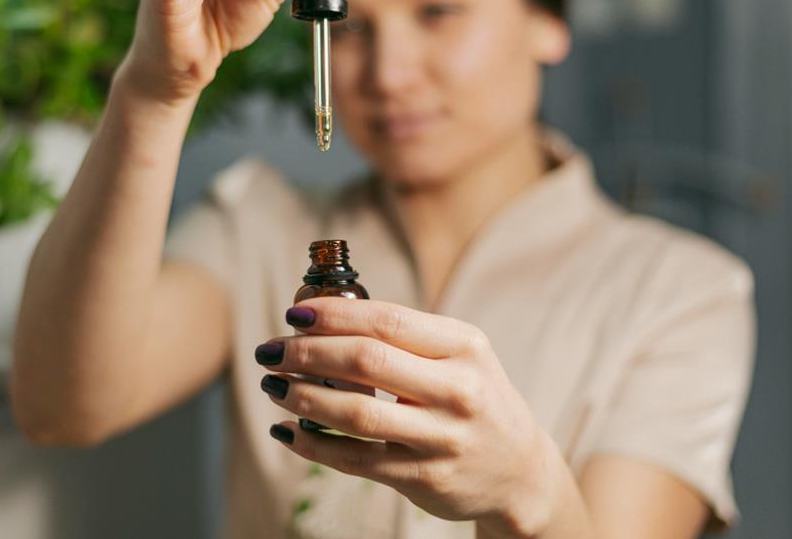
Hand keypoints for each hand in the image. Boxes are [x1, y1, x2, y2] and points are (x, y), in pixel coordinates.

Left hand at [254, 297, 558, 533]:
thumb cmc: (475, 398)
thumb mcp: (459, 355)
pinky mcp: (426, 478)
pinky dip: (314, 444)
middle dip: (307, 352)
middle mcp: (458, 390)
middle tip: (272, 350)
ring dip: (303, 396)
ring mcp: (443, 438)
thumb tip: (319, 315)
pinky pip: (357, 459)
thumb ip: (403, 337)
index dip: (334, 314)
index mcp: (464, 346)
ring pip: (356, 413)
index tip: (296, 313)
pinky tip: (287, 430)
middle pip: (366, 362)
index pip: (388, 321)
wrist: (520, 470)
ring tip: (273, 385)